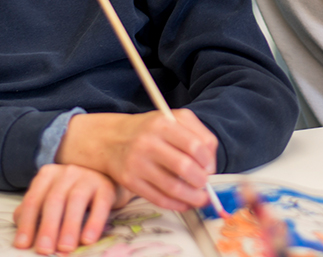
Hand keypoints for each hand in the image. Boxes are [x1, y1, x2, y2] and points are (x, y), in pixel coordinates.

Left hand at [13, 164, 131, 253]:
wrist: (102, 178)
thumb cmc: (69, 195)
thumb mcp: (50, 199)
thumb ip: (34, 212)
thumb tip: (21, 236)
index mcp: (48, 175)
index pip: (34, 200)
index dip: (27, 223)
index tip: (22, 245)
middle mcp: (67, 172)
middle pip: (54, 199)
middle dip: (48, 226)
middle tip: (44, 250)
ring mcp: (88, 177)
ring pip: (76, 200)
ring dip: (69, 226)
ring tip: (65, 248)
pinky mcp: (106, 186)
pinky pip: (100, 204)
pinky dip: (94, 223)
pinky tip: (88, 240)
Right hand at [56, 110, 218, 210]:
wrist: (112, 139)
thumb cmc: (150, 130)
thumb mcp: (173, 119)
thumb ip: (197, 134)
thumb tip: (210, 164)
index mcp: (162, 124)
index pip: (194, 145)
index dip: (208, 160)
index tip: (210, 167)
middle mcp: (148, 142)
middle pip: (185, 167)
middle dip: (201, 180)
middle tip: (205, 184)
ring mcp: (137, 163)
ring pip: (173, 187)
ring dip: (193, 197)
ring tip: (200, 198)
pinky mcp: (130, 181)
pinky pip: (159, 198)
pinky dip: (177, 204)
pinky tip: (185, 203)